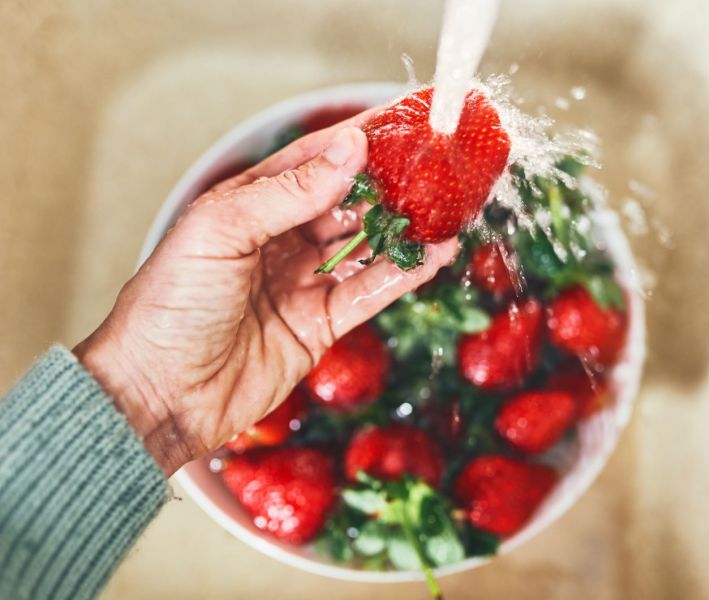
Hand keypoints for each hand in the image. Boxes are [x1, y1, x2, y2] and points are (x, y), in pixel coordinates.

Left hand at [74, 117, 457, 475]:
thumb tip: (349, 150)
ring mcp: (302, 282)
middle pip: (346, 202)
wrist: (158, 393)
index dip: (354, 141)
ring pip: (365, 246)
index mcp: (248, 206)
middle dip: (387, 184)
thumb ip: (288, 192)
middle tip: (434, 167)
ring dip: (403, 228)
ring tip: (446, 207)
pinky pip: (370, 292)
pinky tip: (435, 254)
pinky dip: (404, 274)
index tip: (398, 123)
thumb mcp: (222, 231)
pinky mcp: (320, 325)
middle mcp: (279, 239)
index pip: (312, 161)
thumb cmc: (171, 305)